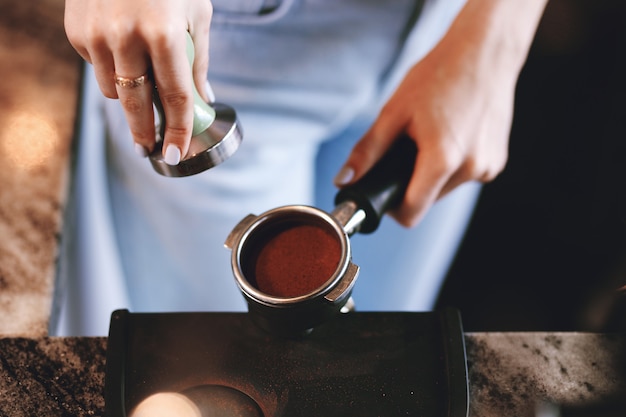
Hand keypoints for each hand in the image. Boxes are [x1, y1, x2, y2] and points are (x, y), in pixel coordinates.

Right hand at [64, 0, 212, 163]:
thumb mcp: (198, 14)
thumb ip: (199, 61)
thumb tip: (202, 100)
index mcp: (165, 34)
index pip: (174, 98)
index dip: (177, 131)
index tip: (175, 153)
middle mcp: (127, 37)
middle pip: (136, 104)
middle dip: (145, 132)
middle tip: (150, 149)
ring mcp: (96, 34)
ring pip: (112, 90)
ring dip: (129, 97)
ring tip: (142, 89)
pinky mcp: (76, 30)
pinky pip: (96, 67)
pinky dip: (111, 68)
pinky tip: (122, 51)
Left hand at [334, 0, 546, 226]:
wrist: (486, 51)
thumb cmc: (440, 75)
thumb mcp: (395, 112)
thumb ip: (368, 151)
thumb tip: (343, 181)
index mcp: (443, 160)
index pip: (412, 213)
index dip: (392, 208)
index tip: (382, 190)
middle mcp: (471, 169)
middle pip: (428, 201)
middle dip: (411, 183)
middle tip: (407, 149)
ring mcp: (488, 167)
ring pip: (445, 189)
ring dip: (433, 173)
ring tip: (432, 135)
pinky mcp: (497, 161)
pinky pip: (464, 176)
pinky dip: (452, 164)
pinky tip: (452, 134)